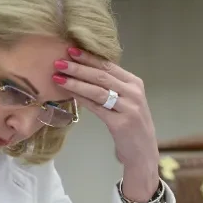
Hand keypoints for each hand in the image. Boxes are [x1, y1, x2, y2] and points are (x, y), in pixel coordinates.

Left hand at [53, 47, 160, 201]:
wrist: (143, 152)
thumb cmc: (131, 125)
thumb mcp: (126, 101)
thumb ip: (112, 87)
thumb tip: (84, 71)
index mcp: (135, 83)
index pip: (108, 66)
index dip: (88, 57)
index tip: (71, 50)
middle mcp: (134, 93)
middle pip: (101, 76)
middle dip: (78, 67)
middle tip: (59, 61)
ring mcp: (129, 108)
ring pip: (98, 90)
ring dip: (76, 82)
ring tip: (59, 77)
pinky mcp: (121, 123)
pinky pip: (97, 108)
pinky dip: (82, 99)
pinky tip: (69, 93)